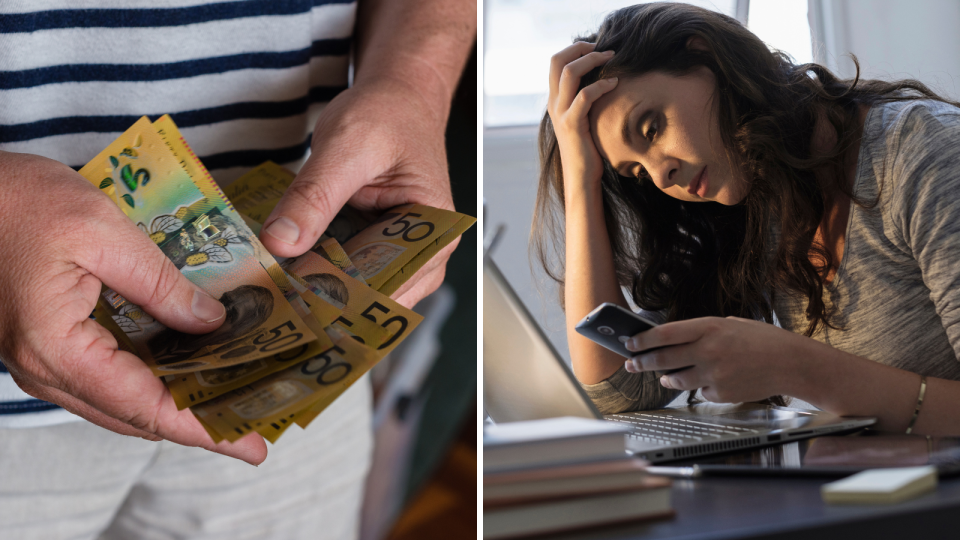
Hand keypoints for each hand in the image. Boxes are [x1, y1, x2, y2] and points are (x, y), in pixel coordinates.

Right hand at [0, 151, 266, 464]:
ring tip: (230, 398)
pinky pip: (105, 377)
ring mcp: (41, 360)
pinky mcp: (46, 344)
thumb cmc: (15, 201)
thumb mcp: (100, 230)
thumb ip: (159, 282)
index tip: (252, 446)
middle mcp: (46, 369)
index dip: (204, 429)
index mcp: (58, 348)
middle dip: (199, 423)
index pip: (146, 407)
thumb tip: (210, 324)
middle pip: (136, 415)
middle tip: (256, 423)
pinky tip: (187, 364)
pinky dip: (151, 378)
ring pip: (120, 401)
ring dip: (176, 403)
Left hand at [258, 78, 456, 308]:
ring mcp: (401, 253)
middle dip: (328, 300)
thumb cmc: (390, 115)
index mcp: (436, 229)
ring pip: (360, 289)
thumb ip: (314, 196)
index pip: (391, 283)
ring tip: (278, 290)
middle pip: (376, 296)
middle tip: (277, 302)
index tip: (298, 304)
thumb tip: (281, 241)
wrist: (394, 97)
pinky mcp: (375, 247)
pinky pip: (349, 271)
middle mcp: (425, 250)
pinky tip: (289, 270)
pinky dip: (320, 271)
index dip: (345, 298)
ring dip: (321, 289)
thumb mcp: (346, 148)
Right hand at [547, 42, 618, 188]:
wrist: (581, 176)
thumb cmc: (589, 149)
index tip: (597, 48)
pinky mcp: (572, 124)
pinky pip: (585, 96)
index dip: (575, 49)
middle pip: (557, 61)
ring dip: (592, 60)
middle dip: (581, 48)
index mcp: (555, 100)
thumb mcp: (585, 119)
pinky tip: (615, 83)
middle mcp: (554, 103)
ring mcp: (561, 113)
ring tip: (611, 58)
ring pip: (569, 73)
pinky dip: (601, 85)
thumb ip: (587, 101)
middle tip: (604, 48)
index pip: (556, 62)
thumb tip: (606, 81)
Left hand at [624, 316, 808, 402]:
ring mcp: (714, 374)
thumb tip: (674, 340)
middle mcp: (708, 351)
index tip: (630, 343)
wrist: (791, 363)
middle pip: (663, 359)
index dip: (643, 340)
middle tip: (631, 364)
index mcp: (710, 328)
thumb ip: (703, 332)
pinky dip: (700, 388)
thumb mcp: (731, 325)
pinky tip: (709, 381)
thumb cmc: (763, 341)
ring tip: (664, 377)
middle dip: (642, 362)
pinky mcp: (721, 393)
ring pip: (676, 380)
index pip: (665, 334)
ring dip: (667, 379)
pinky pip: (700, 392)